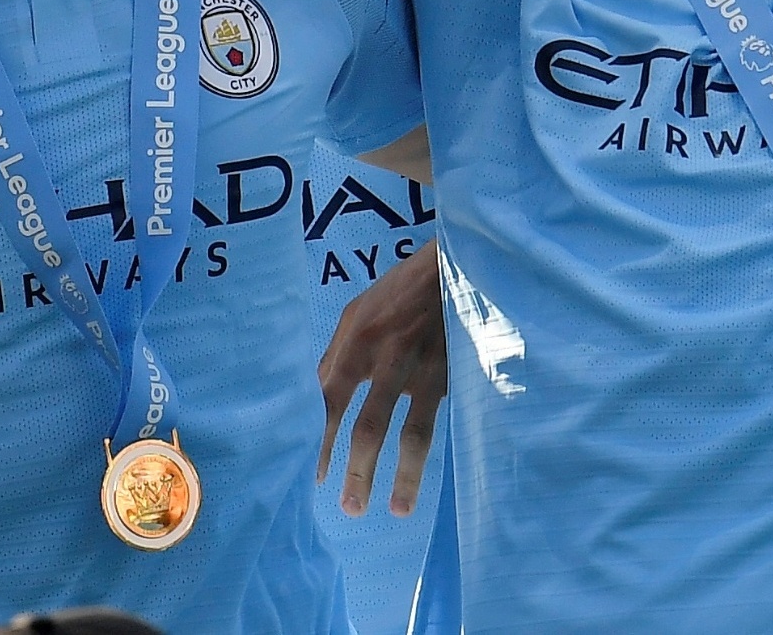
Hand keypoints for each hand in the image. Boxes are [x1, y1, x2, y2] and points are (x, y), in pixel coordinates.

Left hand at [317, 244, 447, 518]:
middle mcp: (389, 356)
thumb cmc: (400, 291)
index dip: (322, 440)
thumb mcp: (359, 311)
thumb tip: (315, 399)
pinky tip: (429, 475)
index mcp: (358, 339)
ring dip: (405, 474)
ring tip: (397, 510)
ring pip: (413, 430)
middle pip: (370, 424)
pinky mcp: (455, 374)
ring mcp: (426, 368)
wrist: (456, 262)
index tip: (317, 477)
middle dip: (359, 469)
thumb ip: (338, 355)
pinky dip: (432, 452)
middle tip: (349, 508)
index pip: (331, 399)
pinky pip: (440, 420)